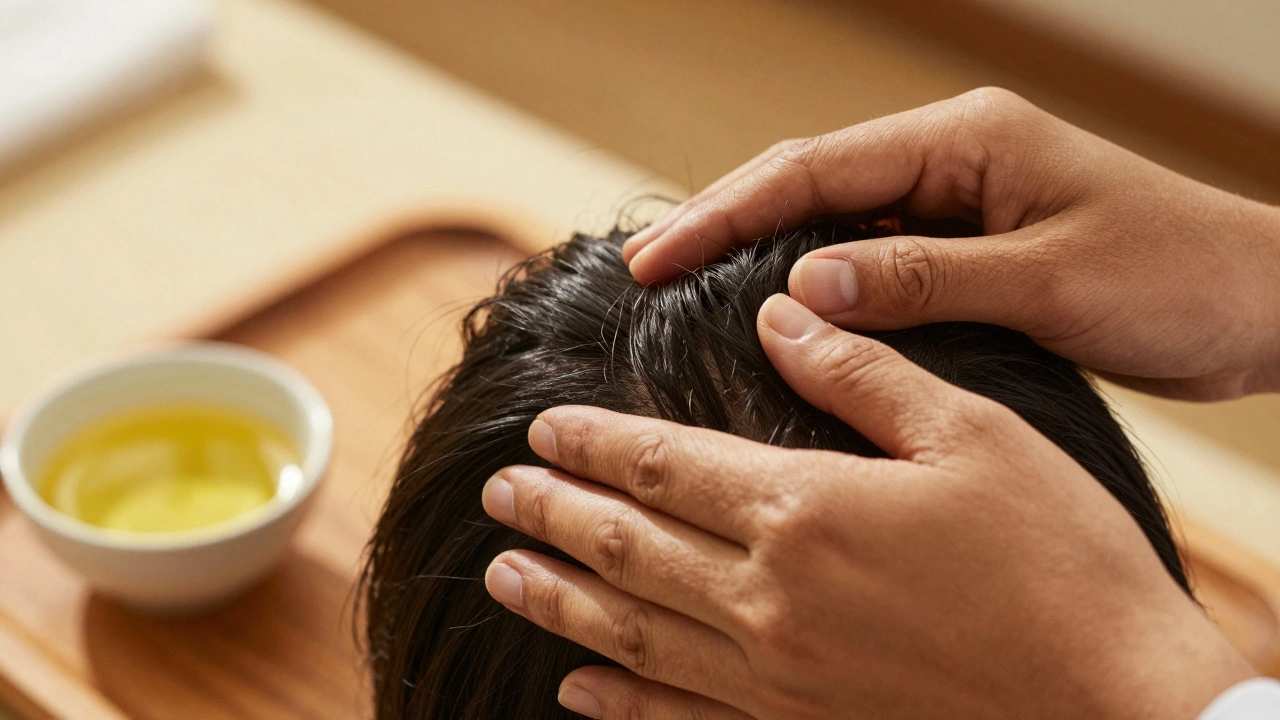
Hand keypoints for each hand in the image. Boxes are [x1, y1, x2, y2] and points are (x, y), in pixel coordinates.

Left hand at [481, 294, 1253, 719]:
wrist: (1117, 707)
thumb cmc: (1058, 561)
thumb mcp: (971, 436)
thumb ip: (861, 372)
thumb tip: (783, 312)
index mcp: (804, 509)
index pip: (661, 465)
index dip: (593, 442)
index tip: (542, 427)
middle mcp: (769, 597)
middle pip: (626, 546)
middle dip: (552, 515)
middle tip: (498, 493)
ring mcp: (777, 676)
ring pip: (632, 629)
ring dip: (558, 599)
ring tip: (502, 575)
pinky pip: (681, 716)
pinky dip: (621, 701)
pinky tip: (578, 687)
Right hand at [622, 88, 1279, 400]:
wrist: (1258, 304)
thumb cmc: (1176, 276)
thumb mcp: (1046, 279)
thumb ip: (923, 278)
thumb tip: (805, 284)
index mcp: (965, 140)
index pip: (816, 169)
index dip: (727, 213)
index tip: (657, 258)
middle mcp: (950, 159)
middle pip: (808, 184)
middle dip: (723, 225)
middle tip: (644, 274)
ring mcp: (956, 203)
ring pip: (833, 224)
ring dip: (763, 258)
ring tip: (683, 296)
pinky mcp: (967, 247)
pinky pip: (873, 261)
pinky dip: (820, 289)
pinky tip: (778, 322)